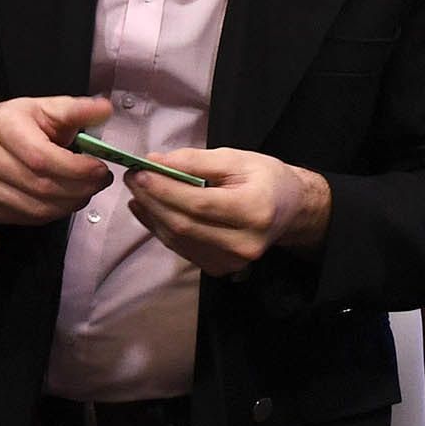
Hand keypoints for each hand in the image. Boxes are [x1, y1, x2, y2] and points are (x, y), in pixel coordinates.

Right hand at [0, 96, 112, 224]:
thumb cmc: (15, 123)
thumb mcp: (45, 107)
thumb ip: (77, 110)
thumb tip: (105, 110)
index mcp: (3, 126)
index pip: (42, 158)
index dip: (77, 169)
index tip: (100, 168)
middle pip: (42, 187)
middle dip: (81, 188)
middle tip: (100, 181)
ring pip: (37, 209)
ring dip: (71, 203)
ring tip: (85, 189)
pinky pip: (27, 219)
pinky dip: (53, 213)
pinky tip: (63, 199)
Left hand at [123, 148, 330, 276]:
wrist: (291, 210)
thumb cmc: (266, 179)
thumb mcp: (237, 158)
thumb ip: (196, 160)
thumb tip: (155, 161)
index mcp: (254, 210)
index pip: (199, 203)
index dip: (164, 189)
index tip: (141, 171)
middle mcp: (244, 242)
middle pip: (183, 224)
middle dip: (152, 200)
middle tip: (133, 178)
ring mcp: (232, 261)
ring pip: (177, 239)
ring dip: (151, 214)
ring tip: (138, 191)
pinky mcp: (220, 268)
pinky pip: (181, 248)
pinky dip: (159, 228)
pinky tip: (149, 209)